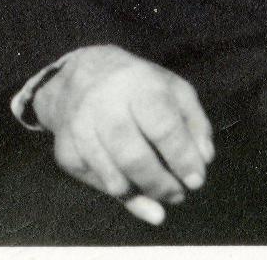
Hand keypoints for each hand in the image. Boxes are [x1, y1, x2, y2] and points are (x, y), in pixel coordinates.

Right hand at [29, 44, 212, 224]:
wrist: (78, 74)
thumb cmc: (137, 86)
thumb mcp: (173, 90)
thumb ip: (195, 124)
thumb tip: (203, 159)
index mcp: (138, 83)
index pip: (162, 127)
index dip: (182, 159)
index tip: (195, 180)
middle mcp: (102, 102)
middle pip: (133, 157)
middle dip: (160, 185)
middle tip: (177, 194)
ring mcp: (78, 126)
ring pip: (111, 176)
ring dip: (140, 193)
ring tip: (157, 193)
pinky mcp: (63, 148)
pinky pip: (94, 182)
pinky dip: (115, 191)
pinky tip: (128, 183)